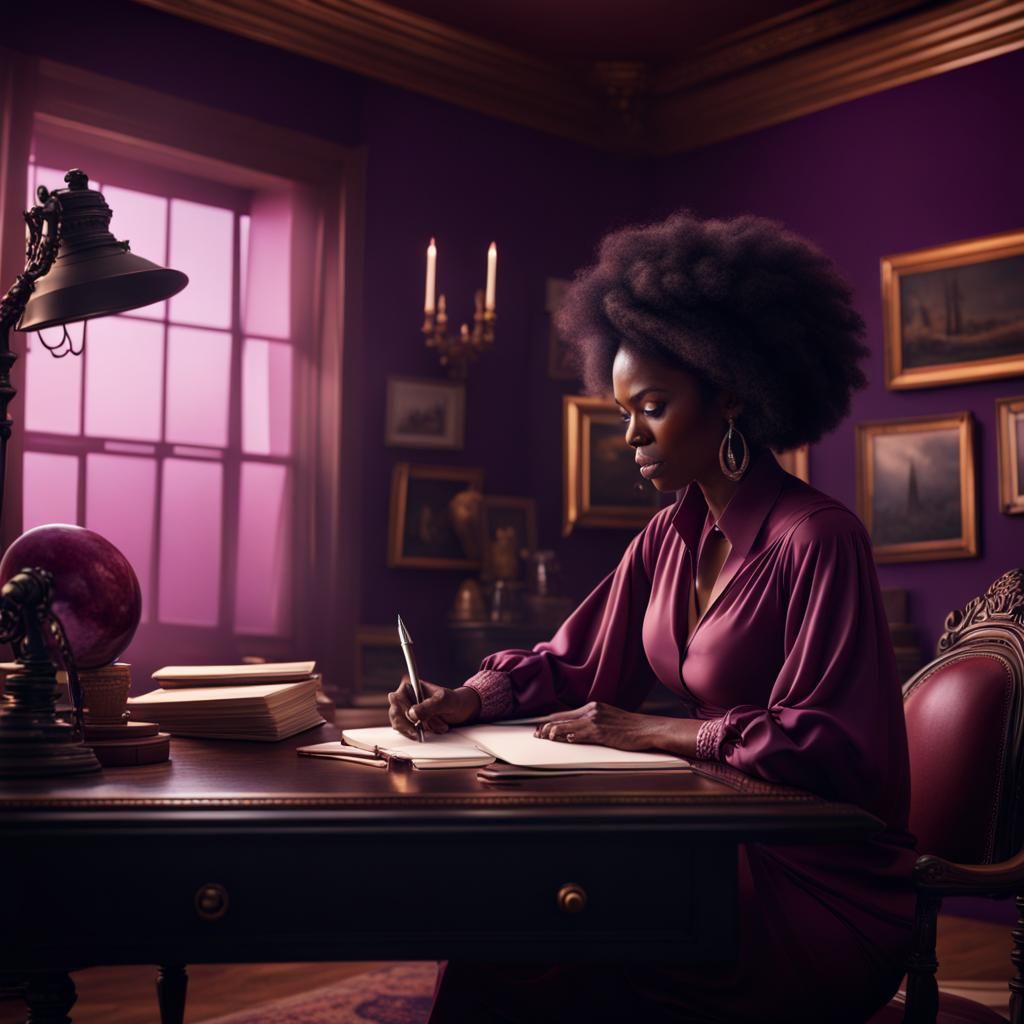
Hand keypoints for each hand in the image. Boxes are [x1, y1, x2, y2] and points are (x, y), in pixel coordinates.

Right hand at [387, 676, 480, 739]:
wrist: (461, 711)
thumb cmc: (454, 701)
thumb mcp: (445, 701)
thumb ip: (429, 706)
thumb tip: (411, 714)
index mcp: (411, 686)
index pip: (397, 699)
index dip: (403, 710)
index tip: (414, 720)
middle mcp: (406, 698)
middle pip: (395, 713)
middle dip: (408, 725)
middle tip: (418, 733)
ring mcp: (407, 711)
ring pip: (399, 724)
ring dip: (415, 730)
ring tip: (437, 726)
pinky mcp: (410, 723)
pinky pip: (406, 731)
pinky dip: (418, 734)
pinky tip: (433, 729)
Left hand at [533, 701, 659, 751]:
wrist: (647, 729)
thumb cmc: (630, 727)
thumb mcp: (609, 718)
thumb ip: (592, 721)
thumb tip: (573, 732)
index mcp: (593, 707)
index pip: (565, 713)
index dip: (550, 719)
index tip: (539, 724)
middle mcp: (592, 711)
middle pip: (563, 718)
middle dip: (546, 726)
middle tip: (535, 733)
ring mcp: (596, 721)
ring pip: (568, 726)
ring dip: (553, 732)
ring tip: (543, 737)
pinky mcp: (601, 732)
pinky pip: (581, 734)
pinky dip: (569, 736)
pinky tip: (561, 739)